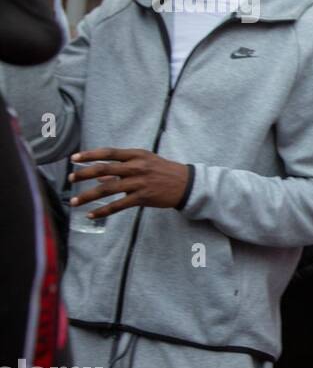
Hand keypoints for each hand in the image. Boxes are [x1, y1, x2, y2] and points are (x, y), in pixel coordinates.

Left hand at [69, 148, 190, 219]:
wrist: (186, 184)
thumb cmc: (164, 171)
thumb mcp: (146, 162)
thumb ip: (123, 168)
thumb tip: (101, 177)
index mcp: (136, 155)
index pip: (108, 153)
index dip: (90, 155)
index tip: (74, 158)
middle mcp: (136, 167)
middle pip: (104, 169)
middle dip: (84, 174)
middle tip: (70, 178)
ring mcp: (139, 183)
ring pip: (107, 189)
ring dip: (88, 195)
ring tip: (74, 201)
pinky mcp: (142, 198)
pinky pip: (118, 205)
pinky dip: (103, 210)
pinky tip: (91, 214)